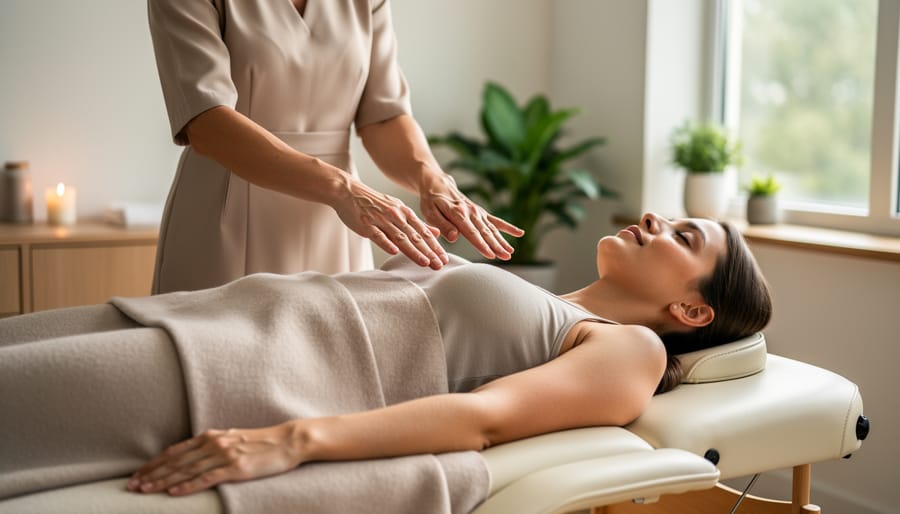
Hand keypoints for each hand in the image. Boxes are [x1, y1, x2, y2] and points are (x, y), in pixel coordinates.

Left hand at [126, 424, 301, 495]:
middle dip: (151, 475)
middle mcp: (213, 444)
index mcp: (211, 436)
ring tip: (144, 490)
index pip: (174, 452)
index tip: (137, 475)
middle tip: (131, 487)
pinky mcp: (236, 468)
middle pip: (175, 462)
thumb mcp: (232, 439)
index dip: (154, 464)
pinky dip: (188, 486)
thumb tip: (193, 456)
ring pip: (186, 470)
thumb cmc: (262, 442)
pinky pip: (206, 478)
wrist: (288, 440)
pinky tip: (173, 493)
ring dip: (162, 481)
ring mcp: (224, 455)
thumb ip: (212, 446)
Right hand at [331, 178, 448, 269]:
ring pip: (400, 237)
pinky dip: (386, 243)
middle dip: (429, 252)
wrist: (349, 192)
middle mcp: (396, 216)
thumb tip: (436, 233)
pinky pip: (378, 235)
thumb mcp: (398, 209)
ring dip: (413, 251)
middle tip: (440, 264)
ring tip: (425, 262)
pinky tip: (394, 252)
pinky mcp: (366, 224)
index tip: (444, 258)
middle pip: (415, 236)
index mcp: (404, 213)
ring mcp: (381, 220)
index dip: (435, 246)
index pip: (423, 232)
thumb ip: (416, 223)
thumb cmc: (373, 203)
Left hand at [419, 174, 523, 259]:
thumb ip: (442, 225)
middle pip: (485, 232)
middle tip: (506, 256)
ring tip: (511, 252)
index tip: (491, 254)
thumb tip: (455, 237)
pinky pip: (496, 220)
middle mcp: (471, 212)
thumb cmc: (431, 200)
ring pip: (492, 229)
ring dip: (502, 241)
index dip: (481, 244)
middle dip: (496, 245)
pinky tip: (519, 233)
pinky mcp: (480, 212)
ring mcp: (477, 212)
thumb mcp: (429, 212)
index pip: (471, 232)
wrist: (437, 183)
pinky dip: (508, 227)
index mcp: (458, 213)